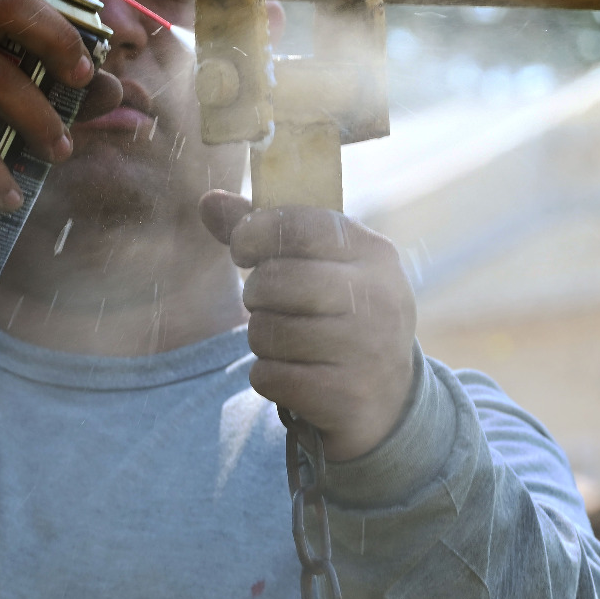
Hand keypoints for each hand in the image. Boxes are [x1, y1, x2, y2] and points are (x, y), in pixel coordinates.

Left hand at [199, 190, 417, 461]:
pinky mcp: (347, 397)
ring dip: (262, 340)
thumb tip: (209, 202)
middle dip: (255, 294)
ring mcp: (366, 350)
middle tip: (270, 304)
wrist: (390, 396)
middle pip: (275, 281)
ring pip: (268, 332)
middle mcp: (378, 298)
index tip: (242, 249)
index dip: (254, 232)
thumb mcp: (322, 265)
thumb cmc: (342, 314)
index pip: (298, 226)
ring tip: (288, 342)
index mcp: (373, 253)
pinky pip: (270, 377)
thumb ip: (267, 232)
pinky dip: (269, 377)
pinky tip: (296, 375)